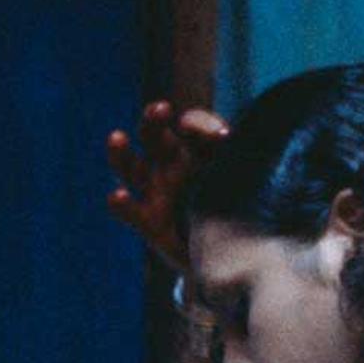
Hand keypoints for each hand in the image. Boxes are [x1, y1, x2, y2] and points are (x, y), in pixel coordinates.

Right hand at [102, 99, 229, 272]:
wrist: (234, 252)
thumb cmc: (242, 209)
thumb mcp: (246, 182)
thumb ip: (238, 160)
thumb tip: (230, 143)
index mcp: (196, 149)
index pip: (192, 125)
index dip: (200, 124)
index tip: (221, 136)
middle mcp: (171, 166)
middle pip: (153, 135)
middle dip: (153, 120)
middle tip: (160, 109)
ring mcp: (157, 193)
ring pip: (130, 167)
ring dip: (120, 152)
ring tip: (117, 137)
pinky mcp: (149, 223)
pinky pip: (130, 211)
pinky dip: (120, 203)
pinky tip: (118, 196)